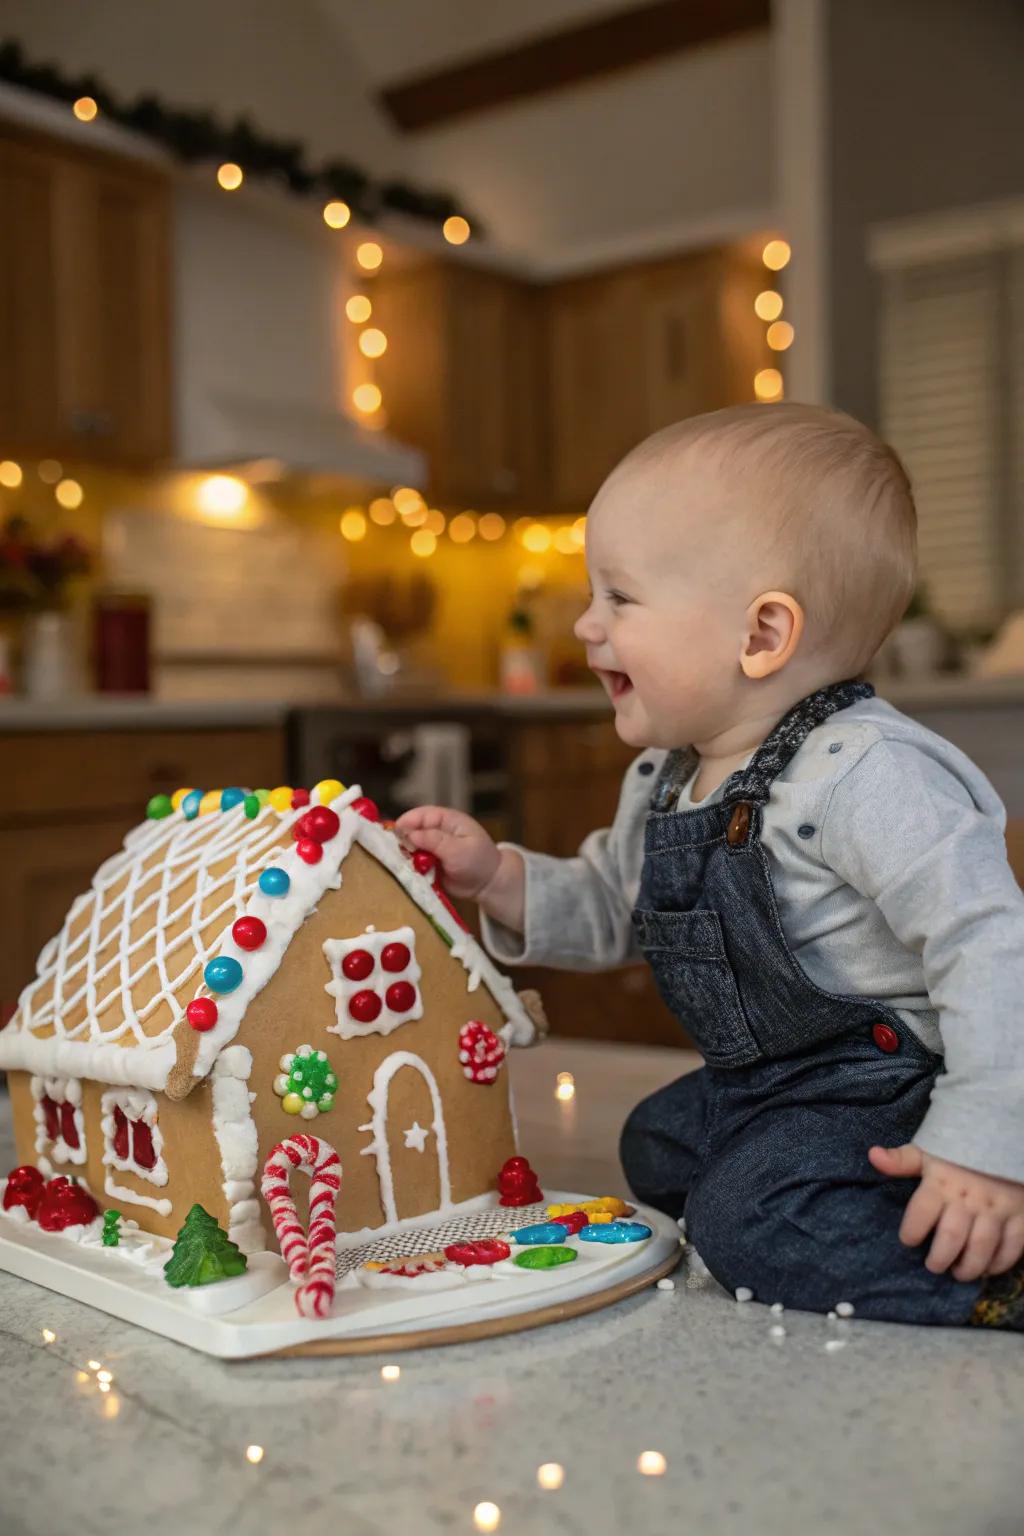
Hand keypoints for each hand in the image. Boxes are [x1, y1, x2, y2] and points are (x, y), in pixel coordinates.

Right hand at [394, 806, 501, 900]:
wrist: (488, 885)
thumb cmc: (478, 861)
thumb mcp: (458, 849)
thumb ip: (434, 840)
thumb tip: (409, 834)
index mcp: (447, 820)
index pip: (422, 815)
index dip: (407, 822)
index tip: (395, 832)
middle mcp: (436, 832)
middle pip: (412, 830)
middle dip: (403, 840)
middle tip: (396, 851)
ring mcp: (431, 848)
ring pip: (410, 848)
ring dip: (405, 855)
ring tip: (402, 863)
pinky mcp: (428, 864)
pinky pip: (413, 863)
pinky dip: (409, 867)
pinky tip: (407, 872)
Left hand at [869, 1143, 1023, 1281]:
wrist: (1002, 1139)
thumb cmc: (959, 1152)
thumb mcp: (928, 1152)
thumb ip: (901, 1161)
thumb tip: (872, 1155)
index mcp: (942, 1182)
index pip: (921, 1212)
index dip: (911, 1231)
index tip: (908, 1241)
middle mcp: (969, 1198)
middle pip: (952, 1236)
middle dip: (939, 1258)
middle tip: (933, 1266)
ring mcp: (997, 1208)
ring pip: (982, 1246)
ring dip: (969, 1266)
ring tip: (958, 1272)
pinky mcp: (1020, 1216)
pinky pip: (1012, 1246)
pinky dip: (999, 1263)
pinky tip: (987, 1269)